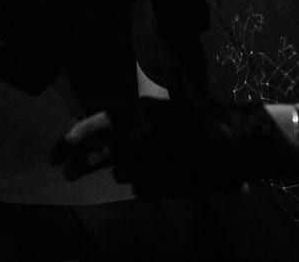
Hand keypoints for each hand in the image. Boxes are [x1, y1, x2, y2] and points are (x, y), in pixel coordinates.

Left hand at [50, 98, 285, 197]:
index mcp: (144, 109)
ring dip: (124, 172)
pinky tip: (161, 177)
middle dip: (79, 165)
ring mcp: (157, 159)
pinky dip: (148, 185)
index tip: (55, 152)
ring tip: (134, 168)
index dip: (73, 137)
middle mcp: (146, 132)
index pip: (99, 122)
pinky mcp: (169, 182)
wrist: (242, 138)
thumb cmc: (201, 121)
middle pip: (101, 154)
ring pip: (122, 173)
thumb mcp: (164, 113)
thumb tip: (105, 143)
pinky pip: (143, 189)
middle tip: (66, 174)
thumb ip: (135, 125)